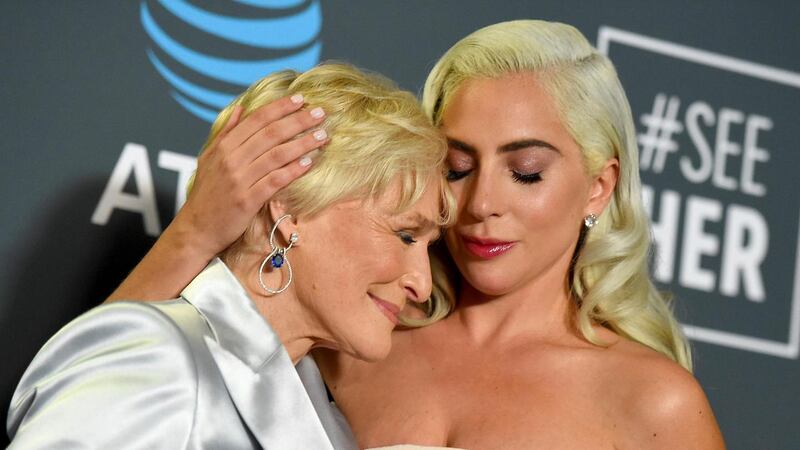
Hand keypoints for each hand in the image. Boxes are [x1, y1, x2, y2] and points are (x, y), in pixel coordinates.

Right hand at [173, 94, 327, 257]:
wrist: (196, 229)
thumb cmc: (206, 194)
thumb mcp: (209, 158)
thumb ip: (226, 132)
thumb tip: (241, 108)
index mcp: (224, 146)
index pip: (256, 119)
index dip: (280, 107)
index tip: (300, 98)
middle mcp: (231, 159)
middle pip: (270, 133)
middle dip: (298, 120)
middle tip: (320, 113)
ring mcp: (239, 179)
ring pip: (276, 155)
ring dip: (302, 143)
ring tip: (323, 136)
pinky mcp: (247, 200)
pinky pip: (275, 180)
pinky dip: (293, 170)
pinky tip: (309, 163)